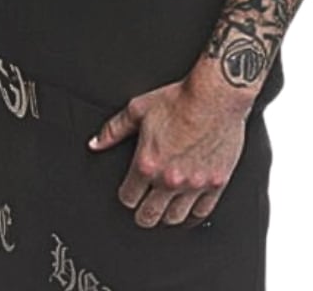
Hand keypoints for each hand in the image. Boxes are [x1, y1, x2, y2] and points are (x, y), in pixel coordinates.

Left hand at [88, 73, 251, 227]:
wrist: (215, 95)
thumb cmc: (181, 99)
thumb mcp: (139, 109)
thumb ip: (115, 129)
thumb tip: (96, 143)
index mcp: (147, 163)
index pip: (128, 197)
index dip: (126, 195)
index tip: (130, 192)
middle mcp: (169, 179)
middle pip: (149, 216)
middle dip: (142, 214)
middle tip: (144, 209)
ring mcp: (193, 184)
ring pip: (174, 218)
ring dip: (166, 216)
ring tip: (164, 210)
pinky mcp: (215, 183)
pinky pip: (202, 213)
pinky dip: (193, 215)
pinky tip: (189, 211)